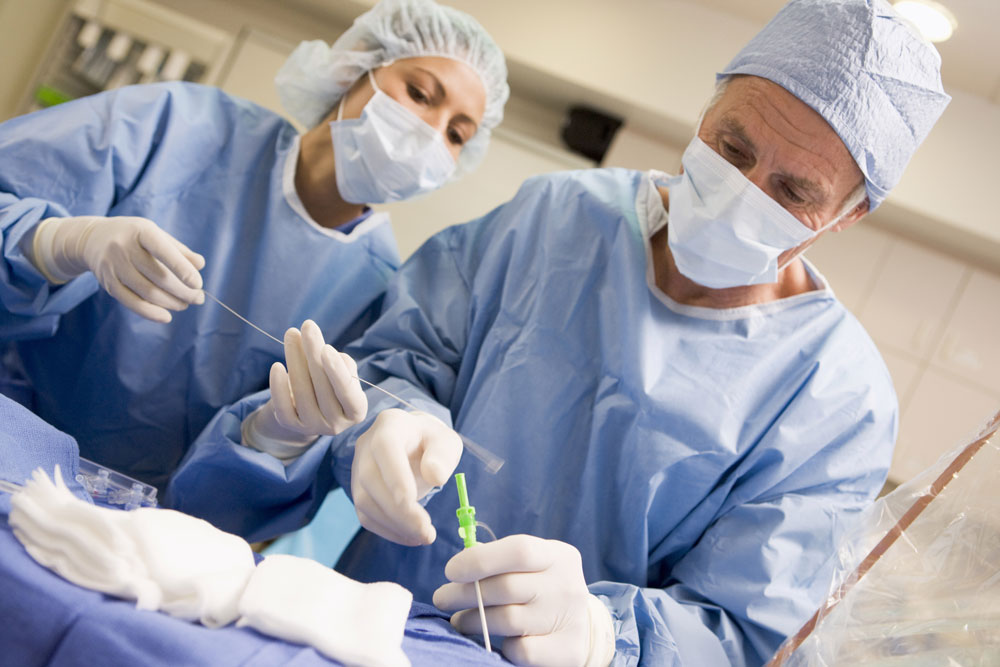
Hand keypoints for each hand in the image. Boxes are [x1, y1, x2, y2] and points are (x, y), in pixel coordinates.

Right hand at [31, 215, 204, 321]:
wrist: (92, 239)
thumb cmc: (135, 237)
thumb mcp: (156, 235)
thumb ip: (179, 250)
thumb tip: (200, 265)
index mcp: (141, 231)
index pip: (163, 251)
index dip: (181, 269)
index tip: (198, 284)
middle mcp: (123, 248)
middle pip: (158, 276)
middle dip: (183, 291)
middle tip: (199, 298)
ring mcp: (113, 266)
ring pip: (147, 292)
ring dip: (171, 303)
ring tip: (186, 304)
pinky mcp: (108, 283)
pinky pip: (131, 302)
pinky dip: (150, 313)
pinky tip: (166, 317)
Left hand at [246, 320, 366, 453]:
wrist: (310, 408)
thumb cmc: (332, 383)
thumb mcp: (344, 374)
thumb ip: (342, 364)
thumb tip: (325, 353)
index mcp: (356, 411)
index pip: (347, 392)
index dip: (337, 371)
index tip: (326, 348)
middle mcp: (336, 424)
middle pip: (322, 387)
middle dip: (314, 353)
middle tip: (308, 327)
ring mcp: (313, 427)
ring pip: (302, 393)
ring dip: (295, 359)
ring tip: (292, 334)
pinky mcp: (291, 426)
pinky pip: (283, 407)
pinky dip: (279, 386)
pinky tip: (277, 366)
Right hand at [351, 408, 461, 545]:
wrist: (414, 443)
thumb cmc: (432, 442)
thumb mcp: (447, 441)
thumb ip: (443, 455)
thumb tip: (435, 476)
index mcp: (390, 425)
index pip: (385, 448)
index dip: (394, 476)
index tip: (411, 502)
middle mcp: (366, 445)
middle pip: (371, 479)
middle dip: (397, 511)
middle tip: (426, 531)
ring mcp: (358, 468)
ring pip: (365, 501)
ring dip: (394, 525)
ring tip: (424, 536)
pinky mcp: (359, 490)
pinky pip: (366, 515)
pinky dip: (388, 530)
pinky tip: (410, 536)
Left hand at [433, 535, 614, 666]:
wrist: (580, 628)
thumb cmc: (542, 588)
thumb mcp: (532, 566)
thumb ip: (501, 561)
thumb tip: (461, 566)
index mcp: (559, 556)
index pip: (519, 550)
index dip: (479, 559)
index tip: (450, 571)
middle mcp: (568, 585)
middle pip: (506, 587)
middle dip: (464, 593)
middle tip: (442, 597)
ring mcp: (570, 619)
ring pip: (507, 620)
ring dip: (473, 620)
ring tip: (458, 619)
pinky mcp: (568, 651)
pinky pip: (521, 649)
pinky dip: (502, 646)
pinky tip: (494, 640)